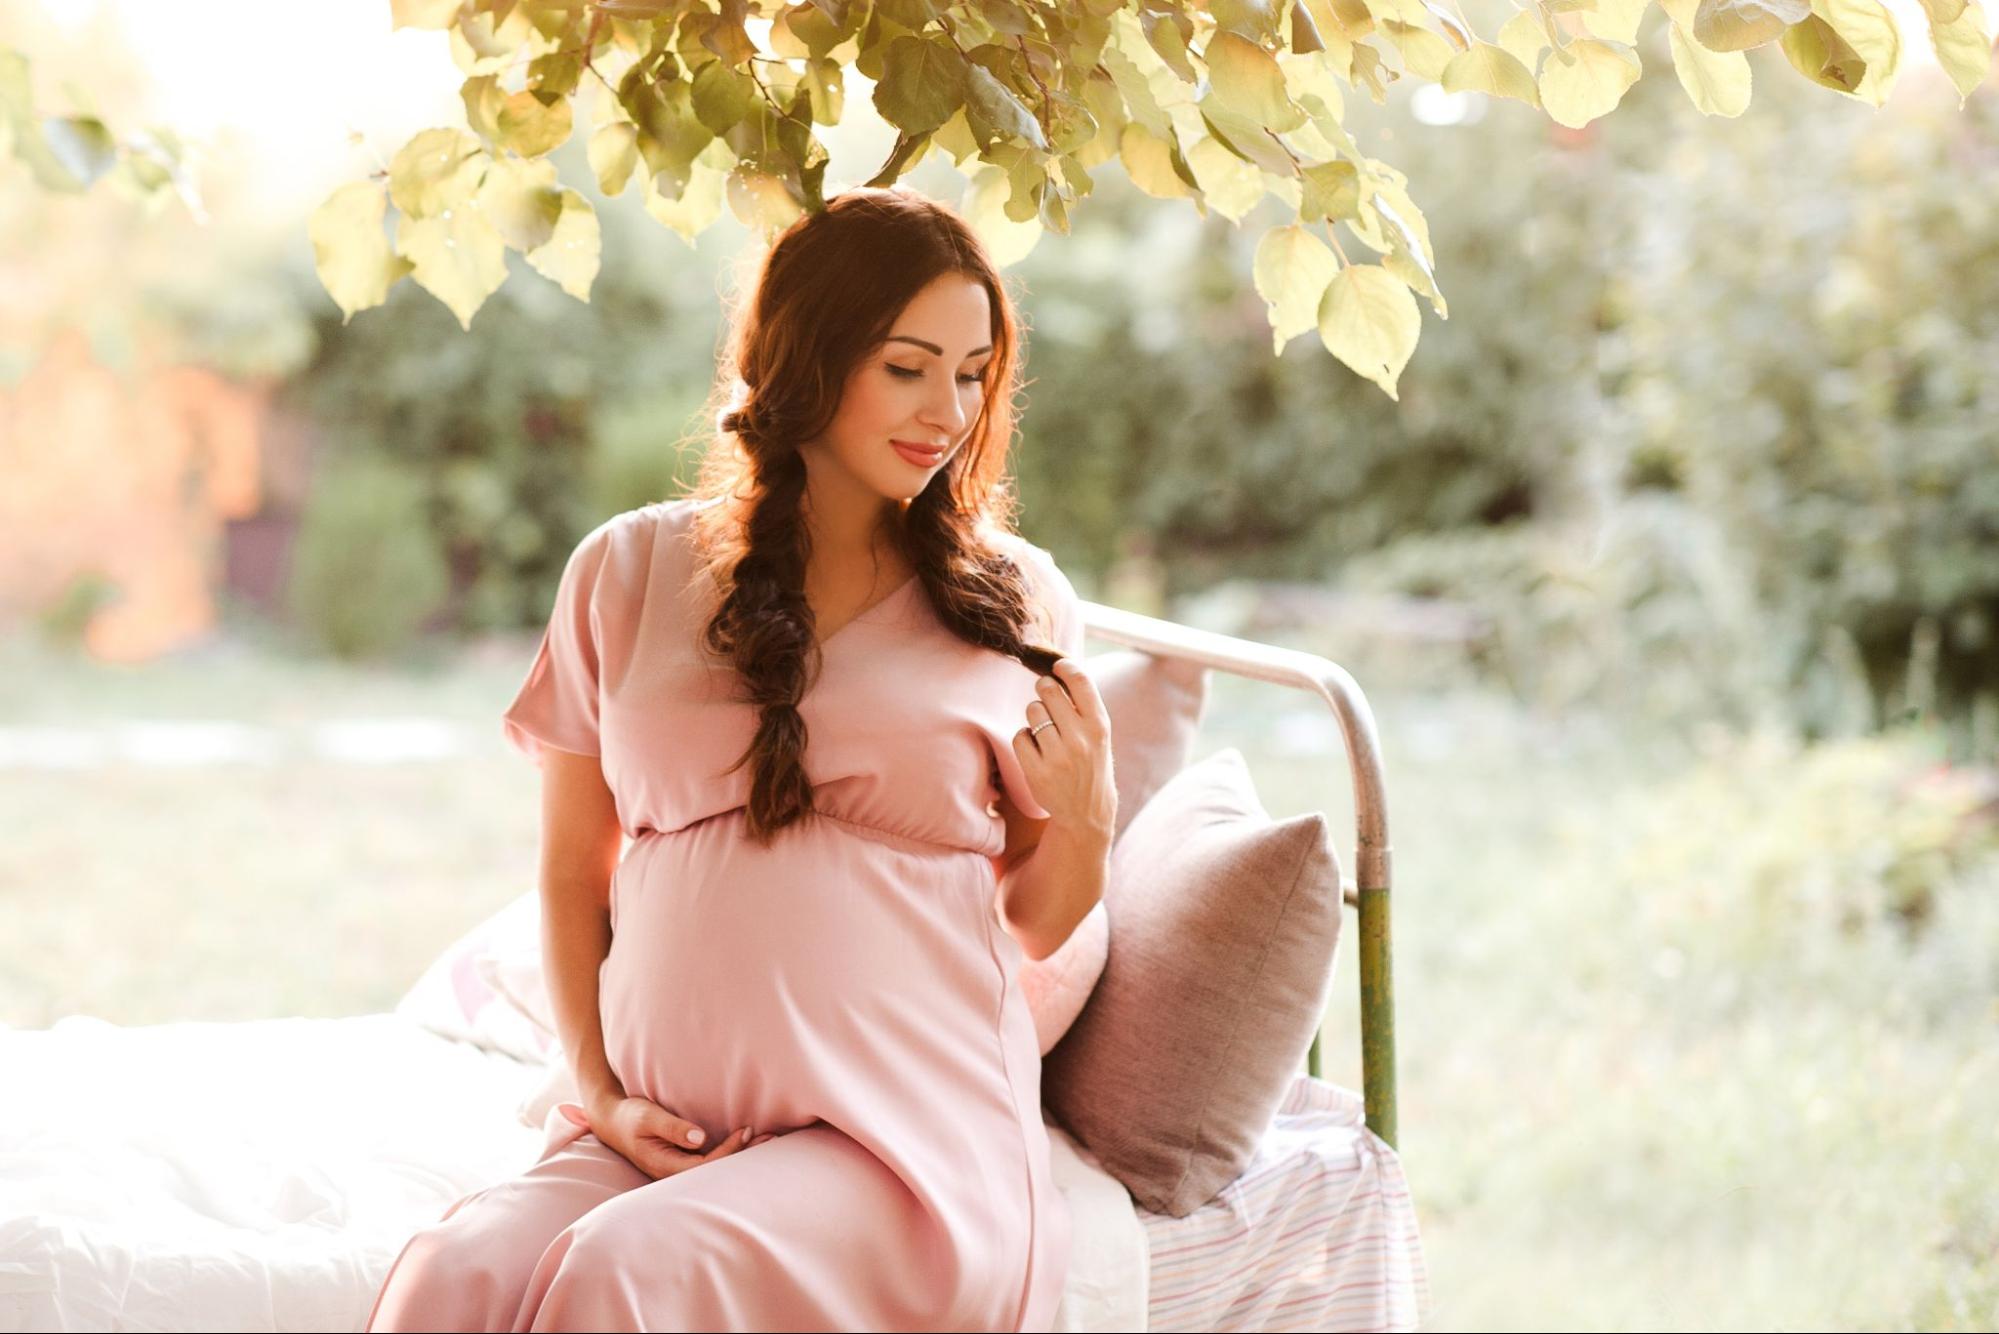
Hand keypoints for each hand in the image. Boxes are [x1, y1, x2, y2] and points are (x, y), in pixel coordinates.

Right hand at [589, 1093, 771, 1179]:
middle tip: (772, 1139)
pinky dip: (730, 1152)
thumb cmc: (630, 1116)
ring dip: (740, 1156)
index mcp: (664, 1165)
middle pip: (714, 1173)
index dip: (728, 1151)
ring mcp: (678, 1169)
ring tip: (768, 1140)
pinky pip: (710, 1162)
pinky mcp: (682, 1162)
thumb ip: (672, 1127)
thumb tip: (700, 1138)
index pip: (705, 1166)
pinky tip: (748, 1143)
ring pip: (714, 1169)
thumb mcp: (648, 1117)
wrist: (612, 1121)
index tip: (746, 1130)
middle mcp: (673, 1173)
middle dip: (743, 1158)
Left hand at [1012, 657, 1115, 838]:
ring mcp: (1058, 756)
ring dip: (1034, 716)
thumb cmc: (1091, 765)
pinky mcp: (1037, 771)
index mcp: (1099, 726)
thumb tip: (1058, 671)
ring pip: (1032, 711)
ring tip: (1045, 731)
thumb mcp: (1099, 736)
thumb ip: (1083, 707)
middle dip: (1043, 688)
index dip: (1064, 667)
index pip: (1080, 681)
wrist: (1087, 813)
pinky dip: (1024, 738)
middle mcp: (1080, 739)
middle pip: (1048, 690)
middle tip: (1045, 695)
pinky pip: (1019, 736)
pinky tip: (1036, 749)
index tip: (1057, 665)